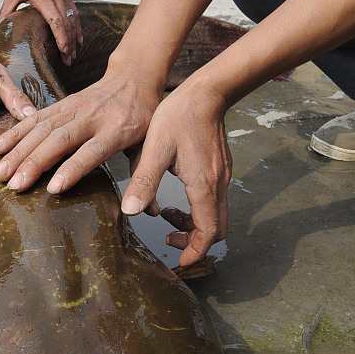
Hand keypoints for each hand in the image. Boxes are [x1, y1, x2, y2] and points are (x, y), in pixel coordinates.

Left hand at [0, 0, 82, 64]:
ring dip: (75, 37)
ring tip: (75, 53)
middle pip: (67, 24)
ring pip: (73, 18)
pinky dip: (76, 25)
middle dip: (70, 44)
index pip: (56, 22)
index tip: (65, 52)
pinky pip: (74, 11)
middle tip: (69, 61)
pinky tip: (78, 35)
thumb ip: (7, 10)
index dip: (62, 38)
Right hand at [0, 62, 161, 193]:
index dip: (72, 169)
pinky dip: (14, 132)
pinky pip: (34, 117)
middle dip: (34, 162)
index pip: (91, 151)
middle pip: (60, 140)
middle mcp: (92, 117)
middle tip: (14, 185)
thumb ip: (146, 176)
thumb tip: (149, 211)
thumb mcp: (151, 144)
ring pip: (42, 128)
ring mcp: (74, 108)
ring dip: (18, 150)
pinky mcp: (61, 103)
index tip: (53, 188)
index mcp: (117, 130)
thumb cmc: (143, 118)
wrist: (133, 78)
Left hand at [120, 81, 230, 266]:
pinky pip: (214, 201)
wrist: (206, 92)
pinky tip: (175, 197)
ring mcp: (223, 177)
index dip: (195, 252)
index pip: (208, 232)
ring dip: (195, 225)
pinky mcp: (220, 170)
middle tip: (169, 239)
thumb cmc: (179, 116)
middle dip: (195, 242)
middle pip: (217, 229)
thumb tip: (131, 211)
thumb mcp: (155, 148)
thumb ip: (144, 180)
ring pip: (216, 216)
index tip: (178, 260)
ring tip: (166, 217)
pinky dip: (197, 210)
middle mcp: (218, 185)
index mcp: (203, 185)